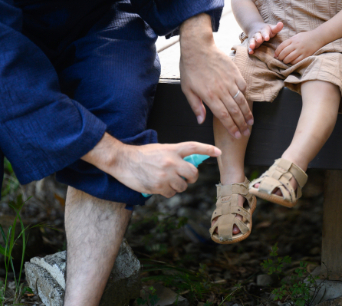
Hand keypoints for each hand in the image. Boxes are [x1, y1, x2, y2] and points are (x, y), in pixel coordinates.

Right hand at [84, 136, 220, 197]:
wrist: (123, 160)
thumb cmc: (141, 155)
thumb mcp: (160, 149)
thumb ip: (174, 155)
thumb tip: (187, 165)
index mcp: (172, 149)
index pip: (194, 147)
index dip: (208, 149)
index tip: (219, 152)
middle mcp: (171, 161)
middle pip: (193, 173)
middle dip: (191, 178)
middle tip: (185, 178)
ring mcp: (166, 174)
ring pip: (182, 186)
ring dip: (177, 186)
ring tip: (165, 180)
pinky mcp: (159, 186)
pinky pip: (171, 194)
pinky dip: (167, 192)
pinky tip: (158, 185)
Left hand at [179, 14, 252, 138]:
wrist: (198, 48)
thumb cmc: (190, 69)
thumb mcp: (187, 89)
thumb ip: (196, 106)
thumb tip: (201, 121)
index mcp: (209, 96)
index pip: (224, 116)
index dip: (231, 127)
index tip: (236, 135)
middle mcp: (222, 90)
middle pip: (235, 111)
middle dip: (241, 124)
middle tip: (246, 132)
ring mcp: (230, 81)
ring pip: (241, 101)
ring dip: (247, 113)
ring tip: (251, 122)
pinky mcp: (235, 72)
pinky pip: (243, 87)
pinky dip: (245, 96)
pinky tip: (246, 103)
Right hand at [246, 21, 283, 53]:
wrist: (254, 27)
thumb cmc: (266, 30)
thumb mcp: (271, 28)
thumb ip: (277, 27)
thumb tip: (281, 23)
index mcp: (263, 30)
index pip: (265, 32)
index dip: (266, 35)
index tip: (267, 38)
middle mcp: (257, 34)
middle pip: (257, 36)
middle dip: (258, 38)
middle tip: (259, 40)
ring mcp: (253, 38)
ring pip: (252, 40)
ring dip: (252, 43)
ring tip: (252, 46)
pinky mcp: (251, 43)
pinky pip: (249, 46)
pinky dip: (249, 49)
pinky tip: (250, 52)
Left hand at [274, 30, 324, 63]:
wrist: (318, 37)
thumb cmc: (306, 36)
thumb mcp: (296, 36)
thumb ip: (289, 41)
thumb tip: (281, 49)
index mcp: (293, 39)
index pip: (281, 46)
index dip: (277, 52)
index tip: (275, 55)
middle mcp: (296, 45)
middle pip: (284, 53)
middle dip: (280, 58)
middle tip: (279, 59)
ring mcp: (301, 50)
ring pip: (289, 58)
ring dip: (285, 61)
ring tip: (285, 61)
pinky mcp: (306, 55)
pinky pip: (297, 61)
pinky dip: (292, 63)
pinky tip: (292, 62)